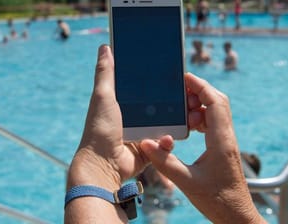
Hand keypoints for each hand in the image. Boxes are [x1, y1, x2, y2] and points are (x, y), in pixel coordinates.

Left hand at [65, 45, 173, 222]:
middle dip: (174, 102)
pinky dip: (167, 141)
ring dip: (175, 121)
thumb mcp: (102, 96)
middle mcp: (135, 117)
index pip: (144, 88)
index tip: (172, 74)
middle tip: (187, 96)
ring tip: (186, 116)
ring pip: (166, 124)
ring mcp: (143, 133)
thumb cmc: (100, 128)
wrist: (104, 163)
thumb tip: (104, 47)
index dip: (158, 82)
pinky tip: (167, 138)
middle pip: (159, 105)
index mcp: (124, 103)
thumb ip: (105, 72)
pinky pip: (164, 142)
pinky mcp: (149, 148)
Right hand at [140, 73, 265, 222]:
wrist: (236, 215)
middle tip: (180, 91)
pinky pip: (214, 123)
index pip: (215, 102)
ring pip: (217, 111)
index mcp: (220, 141)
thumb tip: (147, 144)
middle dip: (200, 91)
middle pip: (218, 102)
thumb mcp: (187, 182)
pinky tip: (189, 126)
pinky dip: (201, 117)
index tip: (185, 78)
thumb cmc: (217, 201)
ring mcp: (226, 142)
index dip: (201, 86)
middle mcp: (226, 137)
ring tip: (182, 109)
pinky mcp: (223, 147)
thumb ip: (165, 162)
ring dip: (200, 105)